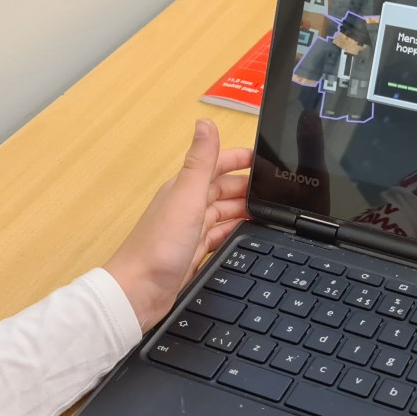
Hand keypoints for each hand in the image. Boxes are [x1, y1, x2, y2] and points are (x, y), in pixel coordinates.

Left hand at [106, 119, 251, 330]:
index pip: (216, 165)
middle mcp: (187, 206)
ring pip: (224, 213)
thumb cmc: (158, 246)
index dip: (239, 159)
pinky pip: (221, 236)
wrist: (140, 292)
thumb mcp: (186, 197)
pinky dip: (236, 232)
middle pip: (224, 189)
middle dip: (249, 187)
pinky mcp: (194, 253)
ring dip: (246, 210)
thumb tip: (205, 122)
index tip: (264, 158)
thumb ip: (200, 161)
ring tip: (270, 212)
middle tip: (276, 191)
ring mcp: (190, 230)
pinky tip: (250, 235)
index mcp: (185, 188)